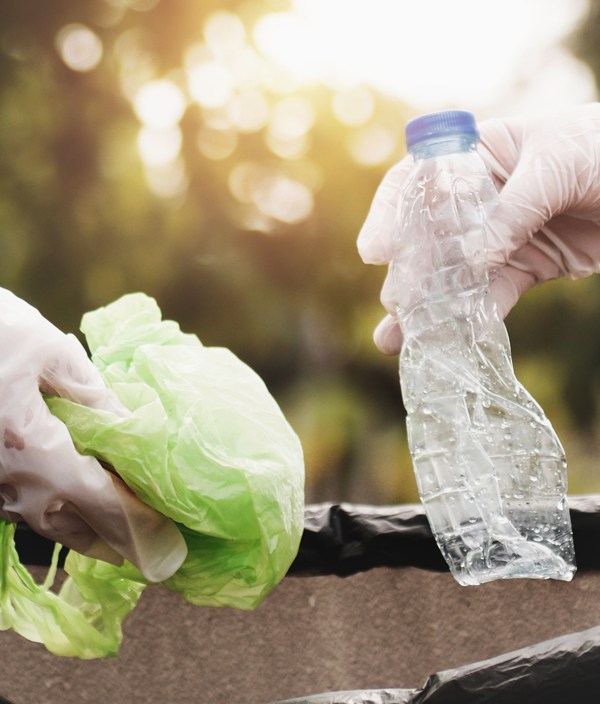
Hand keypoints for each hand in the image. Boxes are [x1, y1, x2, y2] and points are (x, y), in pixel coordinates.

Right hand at [0, 288, 185, 581]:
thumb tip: (130, 425)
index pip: (99, 500)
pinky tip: (69, 504)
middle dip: (114, 540)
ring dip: (84, 531)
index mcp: (33, 446)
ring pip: (43, 521)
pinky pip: (19, 506)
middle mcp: (9, 476)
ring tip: (116, 536)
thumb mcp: (49, 351)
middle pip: (72, 525)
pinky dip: (53, 511)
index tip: (165, 543)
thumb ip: (92, 393)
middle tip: (149, 547)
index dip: (137, 525)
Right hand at [357, 103, 599, 353]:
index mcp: (474, 157)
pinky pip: (491, 298)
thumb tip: (472, 257)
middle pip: (426, 240)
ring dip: (426, 310)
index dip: (389, 216)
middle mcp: (476, 201)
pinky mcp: (523, 268)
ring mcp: (497, 238)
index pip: (416, 184)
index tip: (377, 252)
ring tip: (398, 340)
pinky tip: (456, 341)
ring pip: (451, 277)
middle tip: (396, 305)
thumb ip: (513, 208)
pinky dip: (475, 320)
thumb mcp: (556, 163)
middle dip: (406, 274)